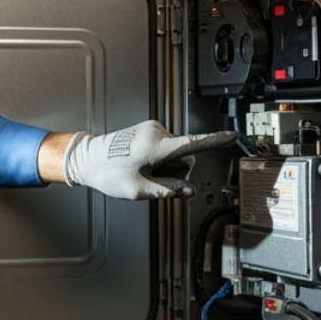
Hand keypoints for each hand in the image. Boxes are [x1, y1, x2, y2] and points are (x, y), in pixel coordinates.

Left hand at [62, 122, 238, 199]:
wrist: (87, 158)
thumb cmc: (108, 173)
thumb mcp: (139, 190)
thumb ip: (167, 190)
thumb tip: (188, 191)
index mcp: (156, 146)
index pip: (193, 144)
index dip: (216, 141)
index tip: (233, 135)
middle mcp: (156, 132)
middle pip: (185, 156)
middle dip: (175, 171)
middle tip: (150, 178)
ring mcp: (152, 129)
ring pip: (175, 152)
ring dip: (165, 165)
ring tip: (141, 169)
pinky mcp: (149, 129)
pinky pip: (165, 147)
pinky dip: (158, 158)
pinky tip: (140, 163)